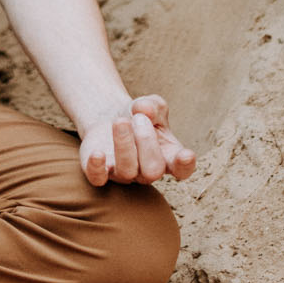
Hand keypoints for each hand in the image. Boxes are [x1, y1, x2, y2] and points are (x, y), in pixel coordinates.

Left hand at [79, 94, 195, 187]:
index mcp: (168, 156)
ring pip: (127, 170)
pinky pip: (98, 178)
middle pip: (153, 169)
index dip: (185, 166)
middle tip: (138, 118)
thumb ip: (152, 105)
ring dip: (124, 143)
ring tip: (120, 121)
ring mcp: (124, 173)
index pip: (182, 169)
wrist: (110, 117)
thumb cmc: (138, 115)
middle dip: (146, 140)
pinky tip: (98, 153)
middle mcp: (147, 171)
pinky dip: (97, 167)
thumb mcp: (151, 105)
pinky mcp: (100, 171)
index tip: (186, 155)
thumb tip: (144, 109)